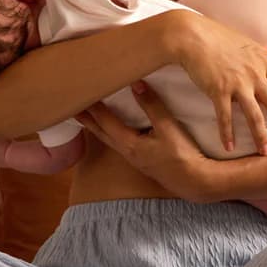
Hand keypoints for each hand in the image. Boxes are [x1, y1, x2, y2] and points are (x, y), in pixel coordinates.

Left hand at [76, 81, 217, 201]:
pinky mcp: (141, 160)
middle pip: (101, 133)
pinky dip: (109, 133)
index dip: (93, 107)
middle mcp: (127, 152)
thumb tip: (136, 83)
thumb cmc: (182, 155)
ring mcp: (133, 158)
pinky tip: (113, 131)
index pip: (106, 122)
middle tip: (71, 108)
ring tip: (86, 117)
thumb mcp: (168, 127)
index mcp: (130, 144)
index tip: (81, 94)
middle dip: (86, 120)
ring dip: (96, 127)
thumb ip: (152, 105)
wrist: (194, 182)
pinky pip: (118, 143)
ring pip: (108, 139)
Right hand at [168, 11, 266, 155]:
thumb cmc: (215, 35)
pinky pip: (226, 117)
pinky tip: (229, 147)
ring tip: (265, 153)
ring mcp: (237, 83)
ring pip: (255, 115)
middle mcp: (254, 74)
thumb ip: (258, 49)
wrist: (192, 36)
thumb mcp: (243, 40)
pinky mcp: (218, 91)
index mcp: (261, 61)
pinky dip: (227, 133)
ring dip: (261, 136)